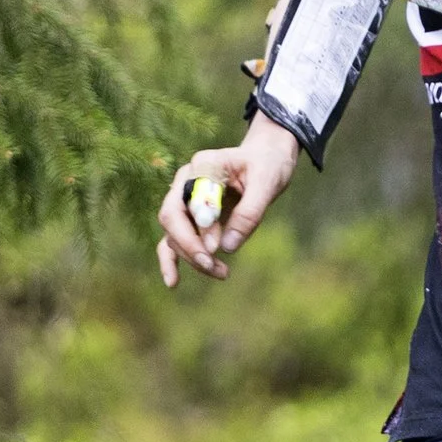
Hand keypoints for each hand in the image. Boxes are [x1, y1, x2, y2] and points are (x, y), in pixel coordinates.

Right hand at [156, 118, 302, 287]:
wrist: (268, 159)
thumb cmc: (268, 165)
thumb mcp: (267, 184)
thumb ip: (248, 212)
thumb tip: (227, 248)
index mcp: (202, 166)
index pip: (186, 201)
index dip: (198, 228)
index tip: (216, 248)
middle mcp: (186, 182)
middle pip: (173, 220)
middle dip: (191, 248)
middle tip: (216, 267)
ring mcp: (185, 200)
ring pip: (174, 234)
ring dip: (193, 258)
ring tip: (222, 273)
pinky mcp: (192, 217)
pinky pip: (174, 240)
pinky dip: (172, 261)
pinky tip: (173, 283)